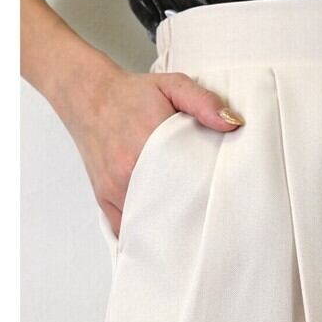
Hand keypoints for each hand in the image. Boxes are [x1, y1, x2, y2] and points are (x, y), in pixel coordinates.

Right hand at [61, 66, 244, 237]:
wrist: (88, 95)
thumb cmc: (133, 93)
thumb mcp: (173, 85)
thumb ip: (204, 102)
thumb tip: (233, 124)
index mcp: (148, 144)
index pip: (187, 183)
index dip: (207, 195)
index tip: (224, 200)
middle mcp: (128, 171)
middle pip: (170, 208)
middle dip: (192, 216)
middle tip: (213, 220)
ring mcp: (114, 188)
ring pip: (147, 223)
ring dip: (168, 228)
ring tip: (191, 231)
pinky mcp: (104, 197)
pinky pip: (124, 229)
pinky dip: (144, 234)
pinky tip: (162, 235)